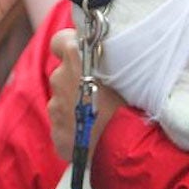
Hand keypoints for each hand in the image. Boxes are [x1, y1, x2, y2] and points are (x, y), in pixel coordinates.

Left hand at [48, 29, 124, 160]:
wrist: (129, 147)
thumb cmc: (133, 104)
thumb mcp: (125, 73)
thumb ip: (105, 60)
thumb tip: (100, 53)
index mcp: (75, 57)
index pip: (59, 41)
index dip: (68, 46)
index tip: (80, 53)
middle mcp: (60, 78)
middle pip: (64, 74)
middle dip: (77, 81)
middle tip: (102, 93)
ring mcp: (55, 107)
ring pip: (63, 102)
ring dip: (77, 106)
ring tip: (101, 118)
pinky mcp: (56, 134)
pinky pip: (64, 127)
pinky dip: (76, 129)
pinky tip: (95, 135)